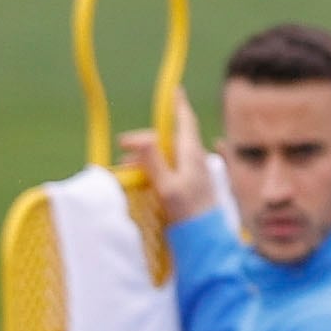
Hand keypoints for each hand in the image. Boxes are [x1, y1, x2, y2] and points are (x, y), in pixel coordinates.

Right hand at [118, 88, 212, 225]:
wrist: (207, 242)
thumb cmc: (189, 215)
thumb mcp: (167, 187)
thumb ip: (153, 162)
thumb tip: (142, 138)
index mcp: (190, 153)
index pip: (185, 120)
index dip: (178, 104)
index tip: (175, 89)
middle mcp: (194, 159)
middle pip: (169, 139)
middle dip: (146, 140)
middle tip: (123, 148)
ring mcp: (194, 173)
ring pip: (169, 155)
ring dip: (148, 157)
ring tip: (128, 167)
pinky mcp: (192, 186)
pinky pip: (171, 168)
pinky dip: (156, 168)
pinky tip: (144, 179)